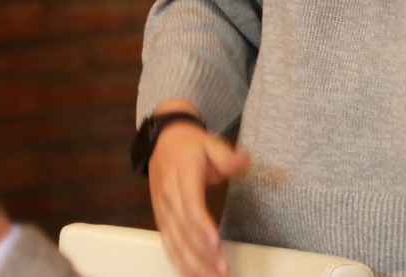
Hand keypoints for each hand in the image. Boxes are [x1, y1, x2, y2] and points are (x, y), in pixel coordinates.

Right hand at [148, 106, 249, 276]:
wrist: (164, 141)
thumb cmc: (190, 145)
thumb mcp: (211, 142)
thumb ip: (227, 156)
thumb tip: (243, 161)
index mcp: (182, 177)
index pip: (190, 205)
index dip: (202, 226)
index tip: (216, 241)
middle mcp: (169, 197)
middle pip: (183, 231)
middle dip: (201, 254)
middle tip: (222, 269)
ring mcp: (163, 211)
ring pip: (174, 243)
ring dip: (192, 264)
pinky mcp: (162, 220)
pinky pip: (168, 245)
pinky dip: (179, 263)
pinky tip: (193, 275)